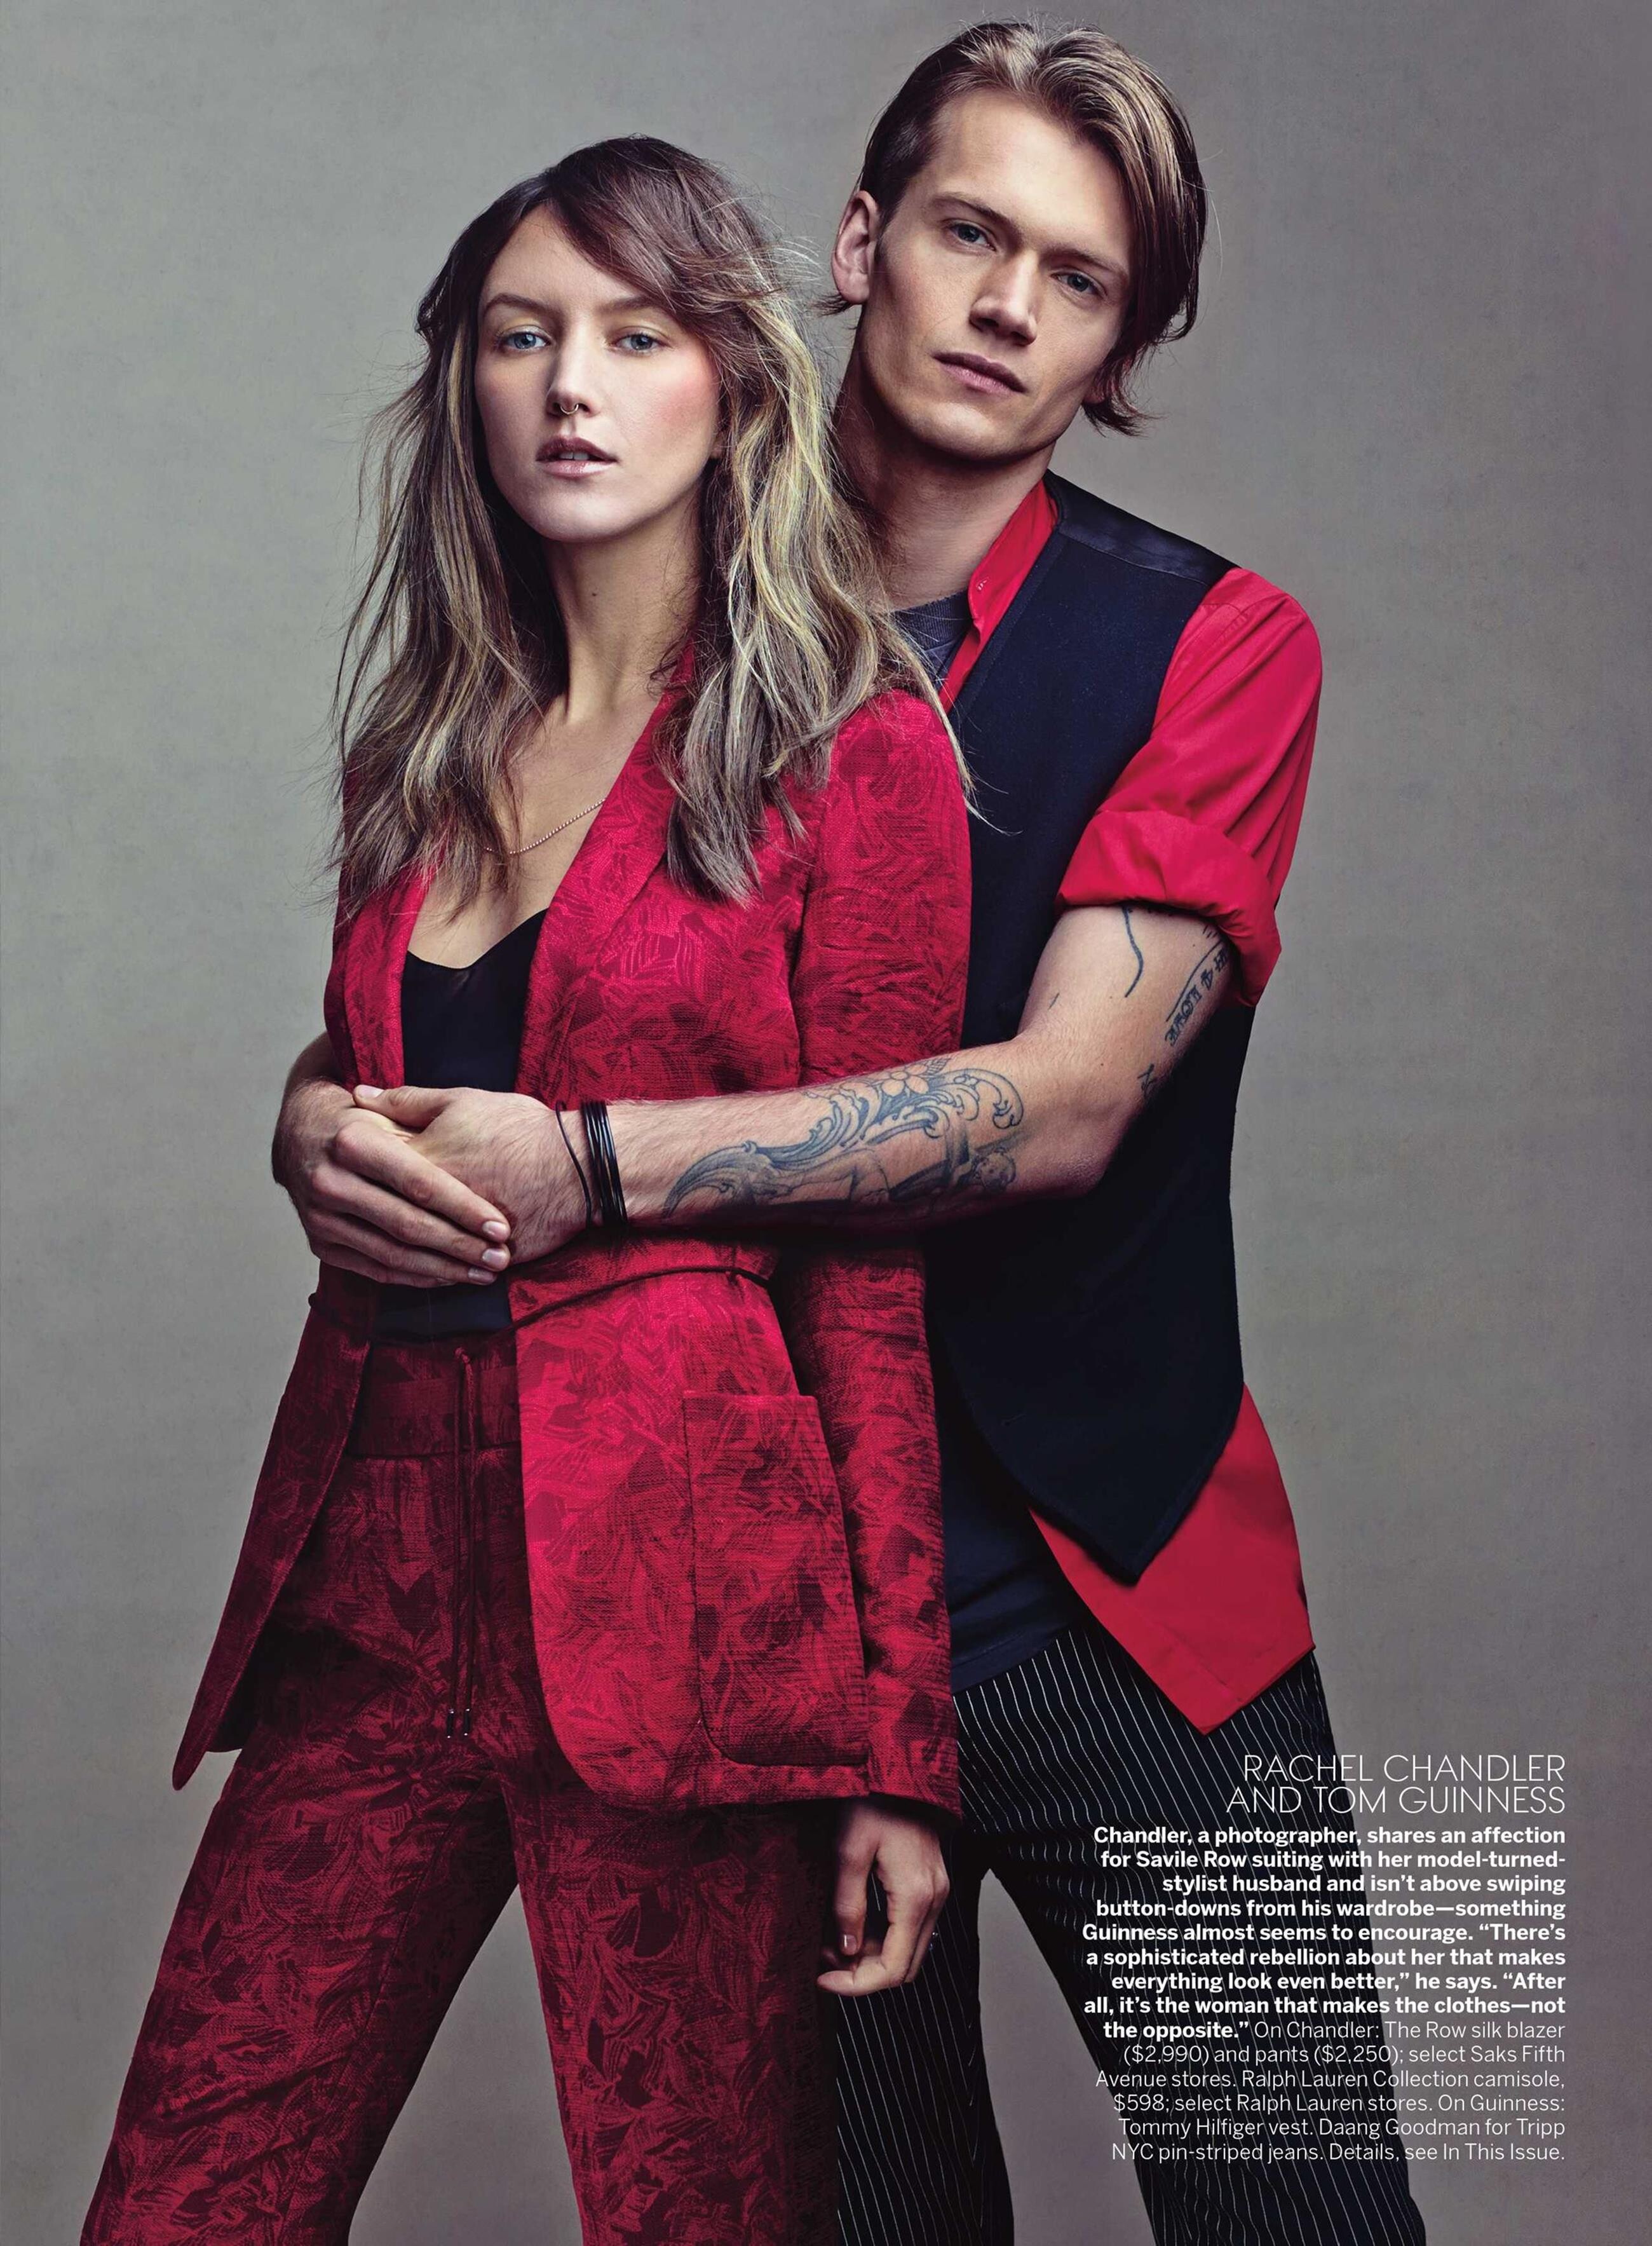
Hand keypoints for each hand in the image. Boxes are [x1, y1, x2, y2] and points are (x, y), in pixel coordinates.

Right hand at [275, 1073, 512, 1286]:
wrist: (298, 1135)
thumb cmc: (359, 1121)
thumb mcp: (388, 1111)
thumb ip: (428, 1129)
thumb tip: (481, 1151)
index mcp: (351, 1142)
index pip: (419, 1183)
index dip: (463, 1209)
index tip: (501, 1227)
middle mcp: (330, 1182)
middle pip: (407, 1225)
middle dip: (460, 1246)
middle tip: (500, 1257)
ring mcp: (320, 1218)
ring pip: (392, 1254)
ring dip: (444, 1269)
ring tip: (484, 1273)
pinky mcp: (319, 1243)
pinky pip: (374, 1270)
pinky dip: (415, 1277)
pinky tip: (449, 1277)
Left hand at [351, 1083, 590, 1264]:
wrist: (578, 1166)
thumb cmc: (521, 1128)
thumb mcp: (461, 1101)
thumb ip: (405, 1100)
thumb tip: (357, 1093)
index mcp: (421, 1161)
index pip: (370, 1171)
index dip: (357, 1170)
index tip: (350, 1168)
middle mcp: (433, 1204)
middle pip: (385, 1216)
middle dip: (370, 1215)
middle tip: (357, 1210)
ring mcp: (458, 1235)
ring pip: (413, 1251)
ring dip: (398, 1251)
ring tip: (384, 1242)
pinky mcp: (482, 1256)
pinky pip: (448, 1270)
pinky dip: (434, 1272)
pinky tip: (427, 1268)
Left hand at [818, 1798, 949, 1995]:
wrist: (902, 1767)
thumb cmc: (873, 1801)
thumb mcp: (849, 1852)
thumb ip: (847, 1906)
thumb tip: (844, 1953)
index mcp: (916, 1897)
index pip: (892, 1969)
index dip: (856, 1985)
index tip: (822, 1980)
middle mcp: (935, 1901)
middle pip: (904, 1967)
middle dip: (862, 1974)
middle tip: (823, 1963)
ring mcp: (936, 1893)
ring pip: (907, 1949)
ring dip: (870, 1956)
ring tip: (830, 1942)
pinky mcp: (930, 1885)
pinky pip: (909, 1927)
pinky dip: (881, 1936)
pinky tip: (851, 1924)